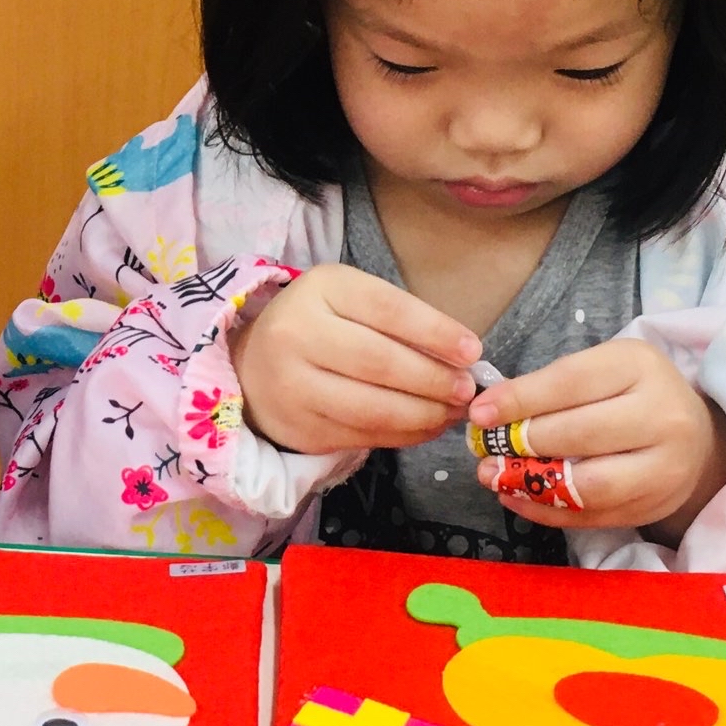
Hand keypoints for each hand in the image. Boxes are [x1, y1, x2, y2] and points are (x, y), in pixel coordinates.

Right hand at [228, 263, 480, 455]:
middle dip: (434, 379)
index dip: (435, 332)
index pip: (387, 309)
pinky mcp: (299, 428)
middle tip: (467, 390)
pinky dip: (404, 435)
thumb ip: (400, 321)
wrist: (252, 366)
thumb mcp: (350, 301)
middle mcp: (296, 334)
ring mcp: (292, 386)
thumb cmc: (319, 326)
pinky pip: (363, 436)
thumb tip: (463, 358)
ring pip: (373, 408)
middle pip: (381, 362)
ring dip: (425, 414)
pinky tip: (426, 426)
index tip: (473, 351)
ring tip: (453, 412)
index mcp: (318, 289)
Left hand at [466, 338, 725, 533]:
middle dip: (523, 443)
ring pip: (590, 485)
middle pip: (581, 434)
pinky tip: (515, 497)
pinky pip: (591, 516)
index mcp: (641, 367)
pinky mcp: (653, 506)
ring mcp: (664, 468)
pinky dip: (545, 510)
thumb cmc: (633, 394)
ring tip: (493, 476)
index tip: (480, 413)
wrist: (696, 438)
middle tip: (484, 448)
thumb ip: (552, 386)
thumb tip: (489, 412)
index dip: (520, 399)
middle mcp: (662, 416)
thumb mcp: (601, 369)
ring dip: (532, 484)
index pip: (572, 382)